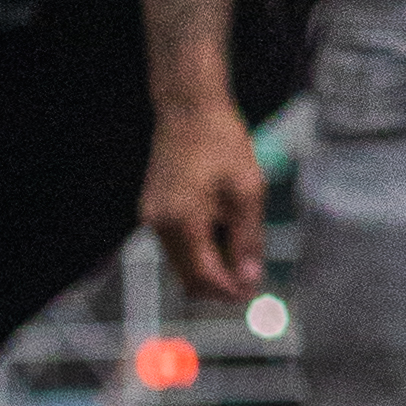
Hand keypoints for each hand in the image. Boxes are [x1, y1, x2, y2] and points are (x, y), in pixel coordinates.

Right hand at [143, 97, 267, 309]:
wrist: (189, 110)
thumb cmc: (222, 143)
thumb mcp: (248, 191)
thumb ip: (248, 240)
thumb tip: (250, 279)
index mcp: (182, 222)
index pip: (204, 277)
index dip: (230, 291)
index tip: (255, 295)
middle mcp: (159, 225)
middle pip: (188, 277)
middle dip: (219, 286)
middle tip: (252, 281)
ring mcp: (151, 217)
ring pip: (181, 263)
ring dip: (210, 268)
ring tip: (242, 255)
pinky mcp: (152, 209)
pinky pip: (176, 244)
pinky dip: (199, 250)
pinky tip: (223, 236)